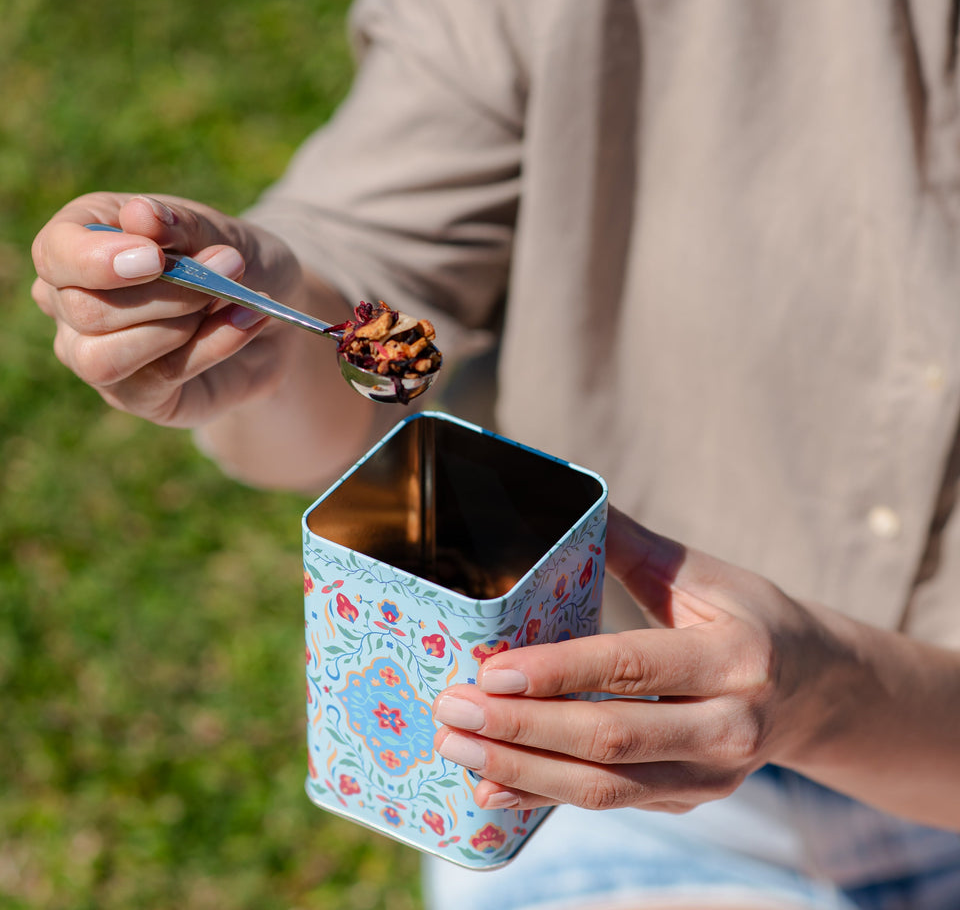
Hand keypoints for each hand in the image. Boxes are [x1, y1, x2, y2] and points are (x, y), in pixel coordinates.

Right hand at [31, 192, 302, 426]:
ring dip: (178, 325)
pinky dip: (212, 346)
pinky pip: (160, 377)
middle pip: (85, 310)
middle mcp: (70, 303)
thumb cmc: (228, 260)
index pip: (54, 254)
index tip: (156, 258)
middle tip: (229, 263)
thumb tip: (140, 214)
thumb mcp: (216, 230)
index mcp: (77, 244)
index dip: (96, 259)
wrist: (275, 314)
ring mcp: (94, 356)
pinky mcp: (136, 395)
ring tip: (237, 296)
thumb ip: (178, 224)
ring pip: (104, 357)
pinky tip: (248, 319)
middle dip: (165, 292)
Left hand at [431, 505, 838, 813]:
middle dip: (521, 729)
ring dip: (521, 771)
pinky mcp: (689, 800)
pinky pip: (610, 804)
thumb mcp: (708, 575)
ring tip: (454, 748)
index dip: (558, 672)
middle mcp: (729, 727)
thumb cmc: (753, 618)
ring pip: (604, 787)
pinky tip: (491, 786)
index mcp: (734, 657)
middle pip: (610, 738)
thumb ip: (636, 546)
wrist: (821, 693)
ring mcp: (711, 776)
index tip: (491, 670)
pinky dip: (546, 797)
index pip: (631, 667)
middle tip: (451, 710)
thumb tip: (573, 501)